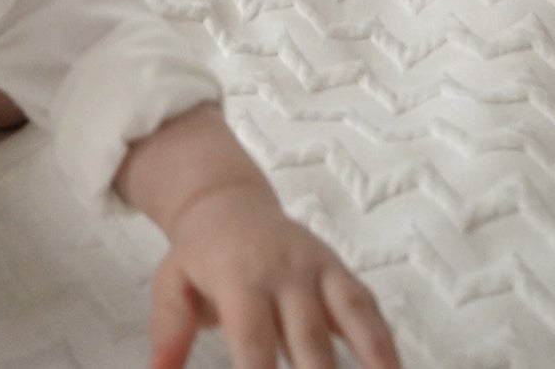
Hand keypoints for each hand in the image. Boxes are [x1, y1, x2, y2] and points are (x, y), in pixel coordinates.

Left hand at [148, 185, 398, 368]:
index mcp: (239, 278)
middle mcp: (284, 272)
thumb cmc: (200, 256)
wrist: (227, 201)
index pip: (254, 343)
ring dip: (367, 364)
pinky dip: (385, 345)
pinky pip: (368, 309)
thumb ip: (169, 333)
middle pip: (308, 342)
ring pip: (350, 319)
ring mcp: (317, 268)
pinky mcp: (340, 271)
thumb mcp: (172, 285)